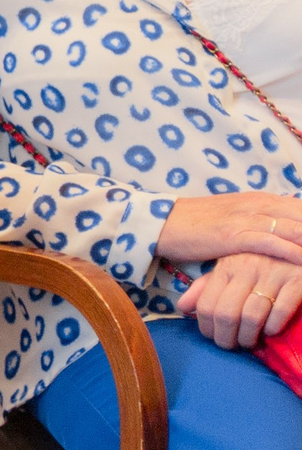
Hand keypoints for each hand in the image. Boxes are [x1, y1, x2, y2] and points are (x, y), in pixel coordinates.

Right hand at [154, 193, 301, 265]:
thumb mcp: (234, 219)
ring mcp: (246, 218)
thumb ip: (260, 223)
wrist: (161, 223)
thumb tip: (283, 234)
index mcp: (260, 199)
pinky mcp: (234, 234)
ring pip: (294, 227)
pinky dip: (292, 250)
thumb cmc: (197, 225)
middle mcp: (258, 204)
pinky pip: (271, 242)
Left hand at [174, 253, 301, 349]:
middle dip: (226, 337)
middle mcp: (247, 268)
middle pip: (226, 314)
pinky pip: (280, 312)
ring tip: (250, 342)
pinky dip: (273, 327)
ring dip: (248, 337)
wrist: (299, 248)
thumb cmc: (263, 262)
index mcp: (227, 266)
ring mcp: (273, 273)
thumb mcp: (232, 269)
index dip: (207, 328)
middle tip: (232, 345)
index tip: (214, 337)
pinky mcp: (297, 280)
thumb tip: (183, 307)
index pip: (206, 305)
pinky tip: (271, 331)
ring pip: (251, 317)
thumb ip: (206, 287)